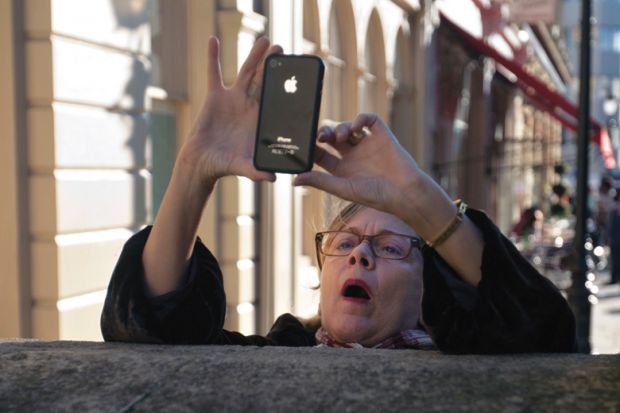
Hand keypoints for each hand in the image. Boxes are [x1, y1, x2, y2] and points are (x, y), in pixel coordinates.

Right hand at [181, 37, 281, 183]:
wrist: (203, 163)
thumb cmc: (226, 166)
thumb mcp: (244, 168)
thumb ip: (257, 171)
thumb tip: (273, 178)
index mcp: (261, 120)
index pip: (276, 100)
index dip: (284, 87)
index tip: (294, 74)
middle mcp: (250, 106)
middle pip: (264, 81)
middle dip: (273, 65)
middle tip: (283, 48)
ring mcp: (233, 99)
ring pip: (246, 72)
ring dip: (254, 56)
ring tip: (264, 39)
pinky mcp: (215, 97)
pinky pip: (213, 73)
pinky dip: (212, 57)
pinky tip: (213, 39)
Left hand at [293, 113, 422, 215]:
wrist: (405, 192)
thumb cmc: (376, 196)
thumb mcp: (343, 188)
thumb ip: (320, 181)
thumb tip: (294, 180)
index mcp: (341, 170)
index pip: (321, 154)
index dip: (311, 147)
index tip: (305, 143)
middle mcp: (352, 156)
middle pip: (332, 138)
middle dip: (324, 133)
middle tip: (322, 136)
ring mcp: (367, 145)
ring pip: (348, 127)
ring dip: (341, 127)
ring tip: (341, 136)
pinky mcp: (382, 136)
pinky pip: (370, 120)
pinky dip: (361, 118)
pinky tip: (357, 126)